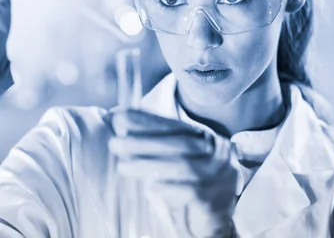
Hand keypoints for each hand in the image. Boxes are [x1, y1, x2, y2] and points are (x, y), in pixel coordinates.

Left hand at [109, 108, 237, 236]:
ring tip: (122, 166)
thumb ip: (154, 143)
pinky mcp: (213, 200)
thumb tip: (118, 124)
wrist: (216, 218)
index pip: (174, 125)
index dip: (146, 120)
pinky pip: (191, 192)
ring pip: (183, 167)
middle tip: (114, 143)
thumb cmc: (190, 183)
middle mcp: (215, 154)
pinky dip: (168, 188)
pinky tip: (149, 187)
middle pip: (179, 144)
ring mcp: (218, 176)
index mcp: (204, 138)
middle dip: (143, 142)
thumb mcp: (175, 159)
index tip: (119, 117)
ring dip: (149, 165)